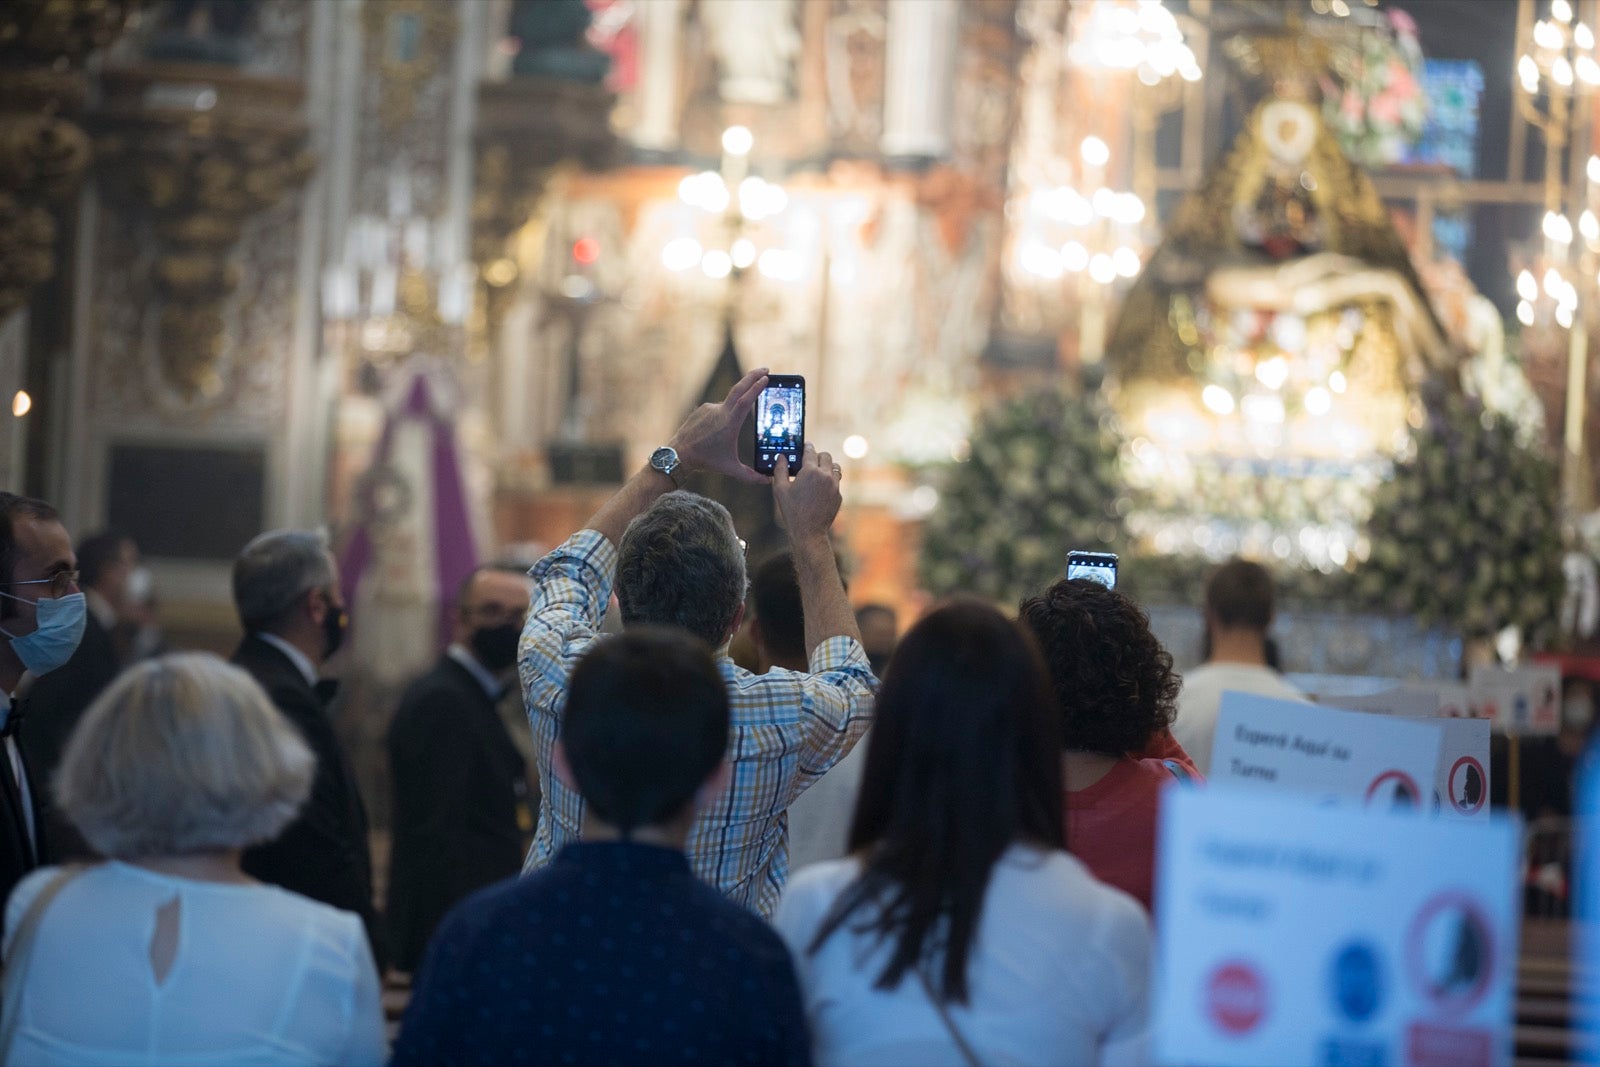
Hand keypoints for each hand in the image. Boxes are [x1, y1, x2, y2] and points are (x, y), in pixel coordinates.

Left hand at [669, 367, 768, 484]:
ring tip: (728, 431)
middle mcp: (720, 412)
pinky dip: (722, 416)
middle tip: (765, 369)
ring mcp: (710, 408)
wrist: (680, 454)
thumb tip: (767, 481)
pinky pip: (717, 410)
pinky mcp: (702, 409)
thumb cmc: (706, 461)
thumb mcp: (731, 469)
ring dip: (736, 408)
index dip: (756, 388)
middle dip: (753, 376)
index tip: (766, 377)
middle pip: (738, 388)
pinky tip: (716, 432)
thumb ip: (750, 476)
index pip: (745, 400)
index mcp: (729, 423)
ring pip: (728, 404)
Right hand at [773, 444, 841, 543]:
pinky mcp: (838, 495)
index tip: (805, 445)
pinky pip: (836, 482)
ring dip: (826, 467)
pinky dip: (829, 481)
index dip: (807, 446)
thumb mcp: (780, 489)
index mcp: (810, 471)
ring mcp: (834, 485)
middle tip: (810, 461)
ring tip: (818, 473)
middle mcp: (825, 475)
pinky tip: (820, 489)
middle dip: (818, 456)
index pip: (810, 451)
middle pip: (826, 456)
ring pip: (834, 467)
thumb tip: (781, 457)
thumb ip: (780, 470)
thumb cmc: (792, 511)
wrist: (809, 531)